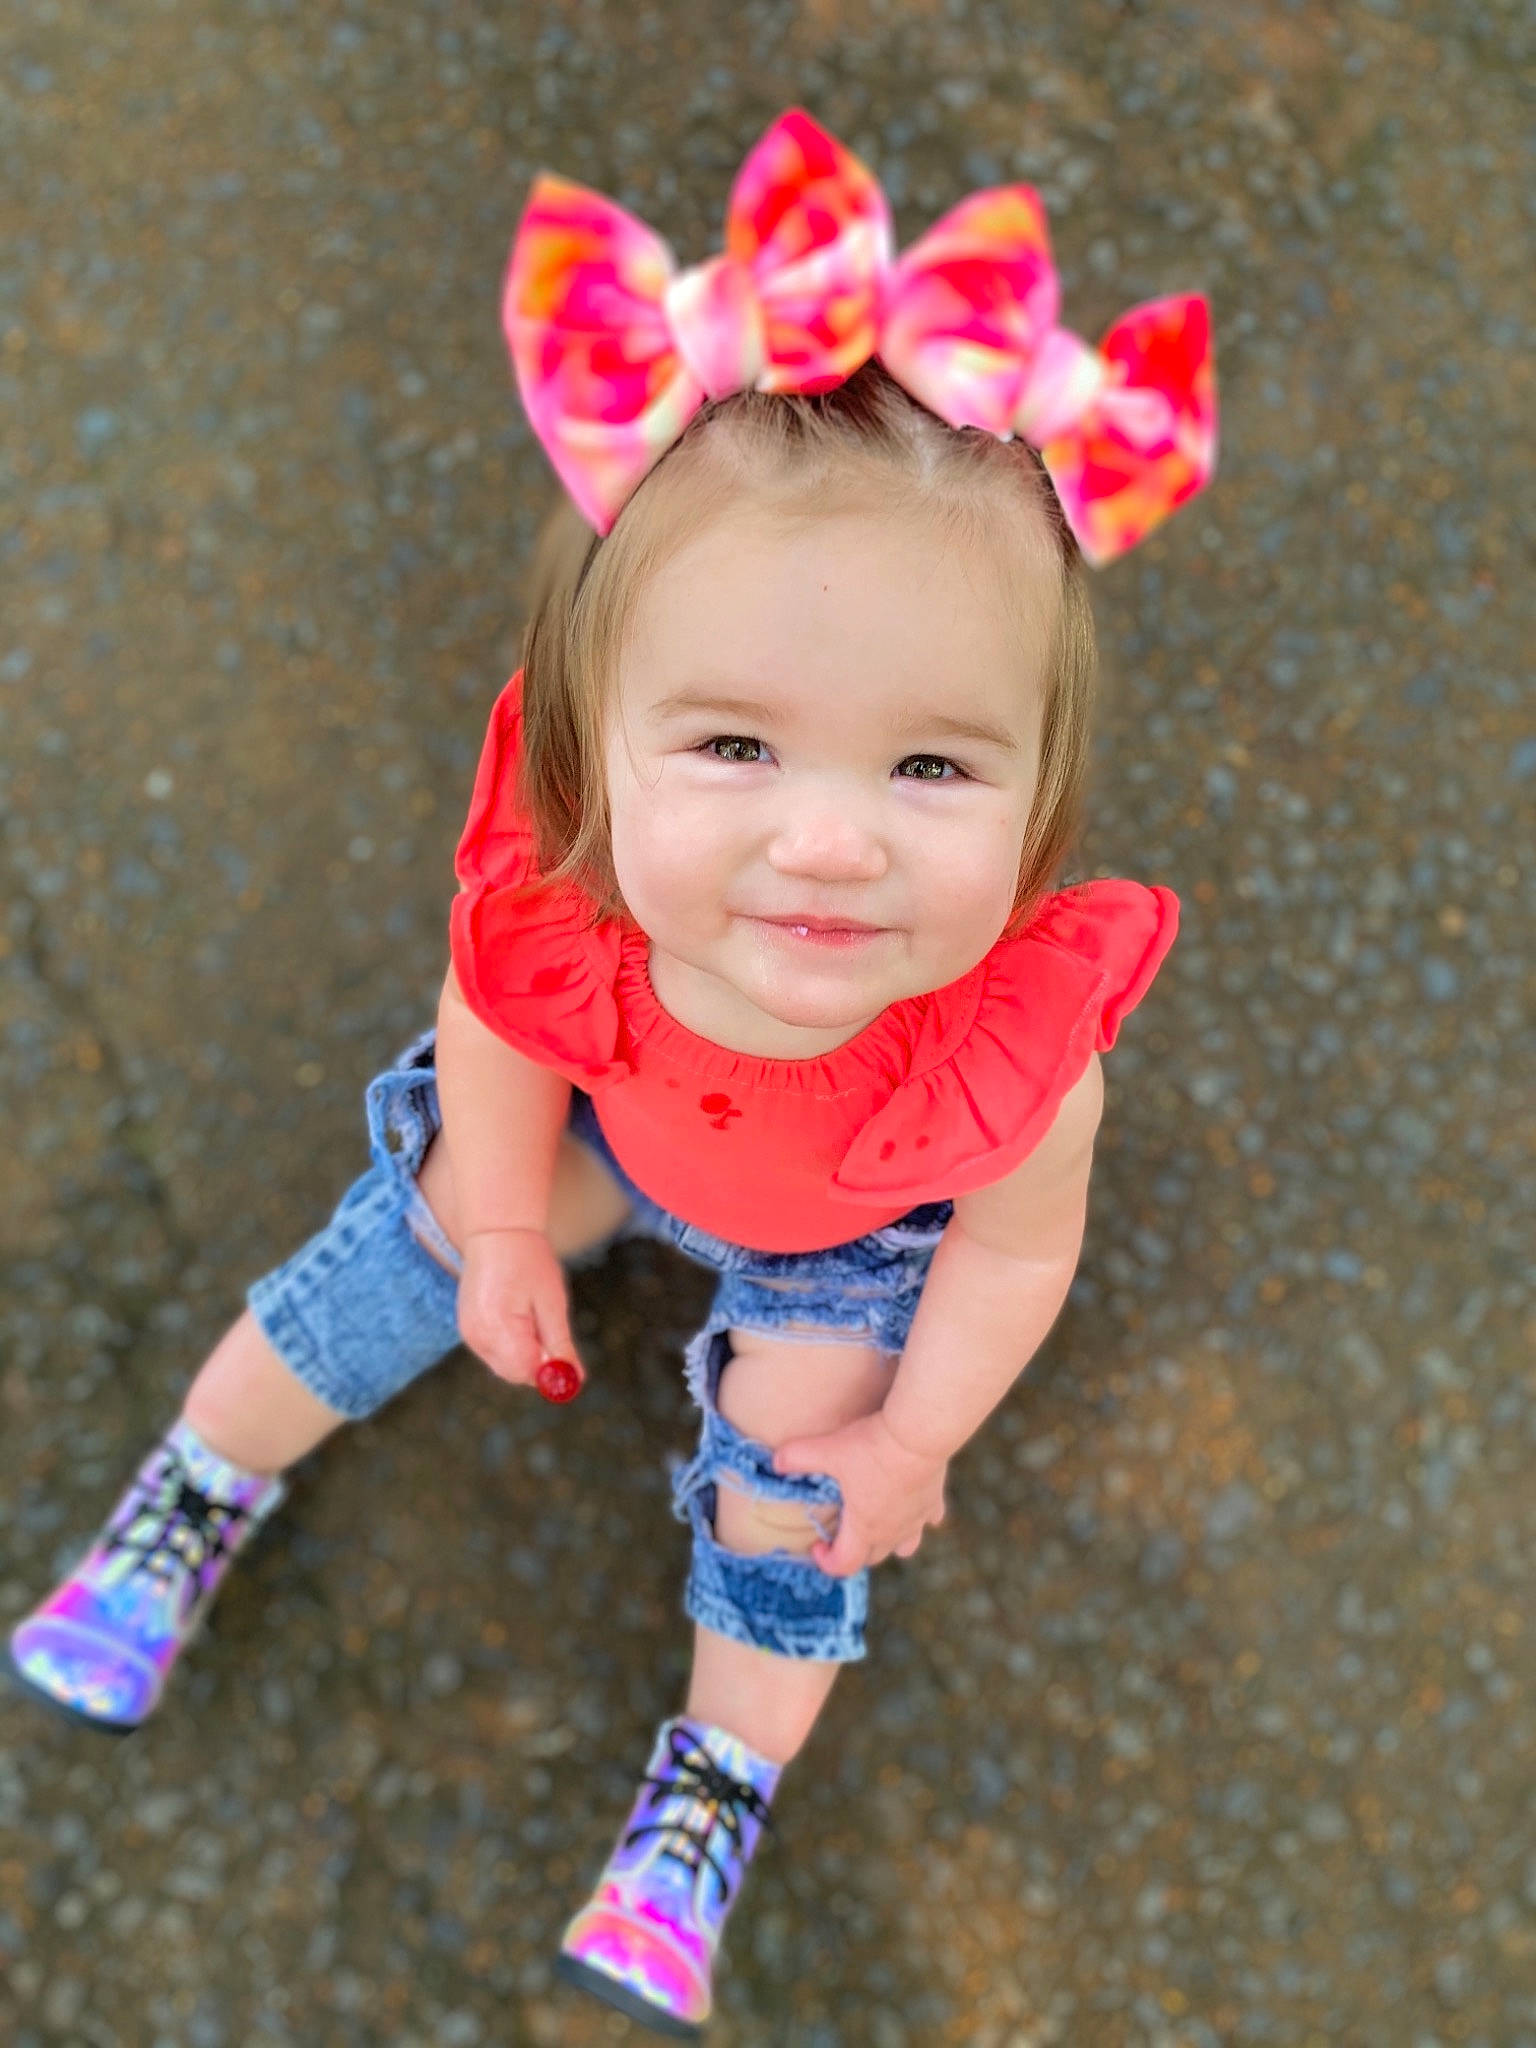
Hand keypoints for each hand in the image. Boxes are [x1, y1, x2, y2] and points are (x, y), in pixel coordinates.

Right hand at [456, 1226, 585, 1393]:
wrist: (497, 1233)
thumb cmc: (528, 1260)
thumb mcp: (552, 1301)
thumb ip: (560, 1344)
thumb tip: (574, 1378)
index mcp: (497, 1326)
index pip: (526, 1371)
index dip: (550, 1370)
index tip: (567, 1356)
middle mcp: (477, 1336)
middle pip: (514, 1373)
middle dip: (538, 1362)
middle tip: (550, 1328)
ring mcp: (469, 1334)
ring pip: (505, 1365)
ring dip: (525, 1352)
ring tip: (530, 1312)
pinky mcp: (468, 1330)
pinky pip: (495, 1352)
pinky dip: (511, 1344)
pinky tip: (517, 1314)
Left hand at [772, 1410, 947, 1576]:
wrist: (919, 1432)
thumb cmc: (873, 1446)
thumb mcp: (829, 1450)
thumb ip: (797, 1457)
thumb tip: (774, 1462)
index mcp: (864, 1527)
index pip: (844, 1564)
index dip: (826, 1560)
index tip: (816, 1545)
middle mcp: (892, 1531)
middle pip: (872, 1557)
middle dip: (853, 1550)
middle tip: (839, 1532)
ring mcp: (917, 1519)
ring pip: (905, 1546)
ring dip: (889, 1542)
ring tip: (876, 1525)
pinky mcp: (934, 1501)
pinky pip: (929, 1519)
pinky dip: (919, 1518)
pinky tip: (910, 1504)